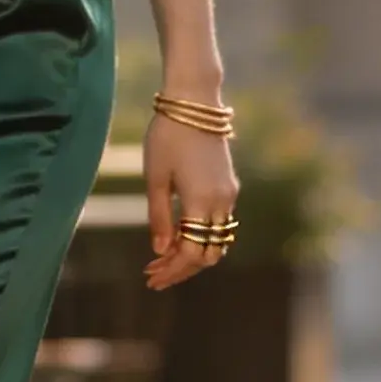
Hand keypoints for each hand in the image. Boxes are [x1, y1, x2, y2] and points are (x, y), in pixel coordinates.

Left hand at [142, 113, 238, 290]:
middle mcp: (222, 202)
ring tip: (161, 258)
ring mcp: (228, 194)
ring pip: (216, 240)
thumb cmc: (167, 137)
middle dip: (182, 268)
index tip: (151, 278)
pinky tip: (177, 236)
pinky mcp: (228, 185)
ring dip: (191, 253)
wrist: (194, 103)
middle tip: (153, 273)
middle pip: (208, 253)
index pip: (192, 254)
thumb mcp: (155, 178)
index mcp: (202, 202)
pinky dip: (199, 236)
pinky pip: (218, 223)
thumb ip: (159, 217)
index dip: (173, 271)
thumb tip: (161, 251)